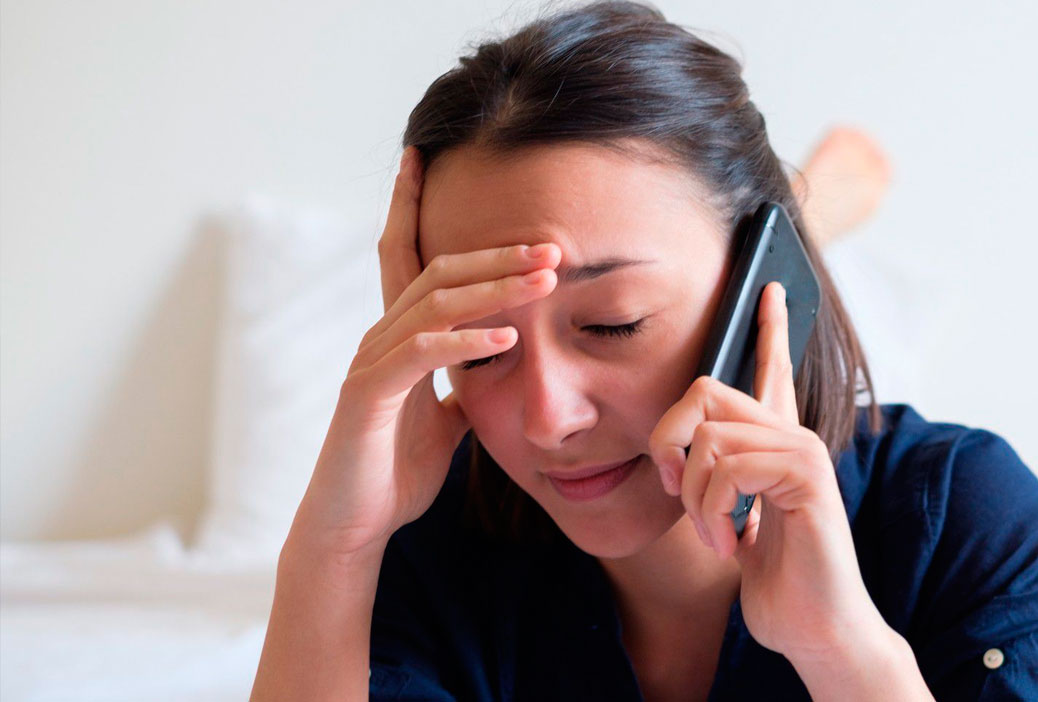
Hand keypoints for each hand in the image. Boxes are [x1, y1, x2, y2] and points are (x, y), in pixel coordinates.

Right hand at [290, 146, 559, 557]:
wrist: (354, 526)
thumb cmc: (394, 471)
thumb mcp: (446, 420)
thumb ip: (465, 383)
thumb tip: (498, 360)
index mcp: (398, 337)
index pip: (406, 258)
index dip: (409, 205)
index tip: (421, 155)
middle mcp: (380, 338)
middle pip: (438, 272)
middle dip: (497, 253)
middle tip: (552, 244)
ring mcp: (371, 364)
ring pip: (433, 304)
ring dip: (494, 289)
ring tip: (545, 279)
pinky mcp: (369, 397)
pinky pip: (421, 356)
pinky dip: (465, 342)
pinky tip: (506, 337)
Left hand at [648, 281, 883, 663]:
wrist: (813, 627)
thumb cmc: (774, 578)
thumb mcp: (730, 519)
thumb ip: (716, 476)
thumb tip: (682, 449)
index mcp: (776, 444)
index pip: (772, 371)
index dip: (769, 328)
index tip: (768, 287)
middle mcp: (793, 436)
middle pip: (705, 390)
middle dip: (669, 440)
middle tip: (679, 490)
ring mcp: (803, 451)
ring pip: (708, 437)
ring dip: (695, 499)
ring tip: (717, 534)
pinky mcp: (807, 475)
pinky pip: (728, 466)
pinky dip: (712, 512)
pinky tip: (732, 541)